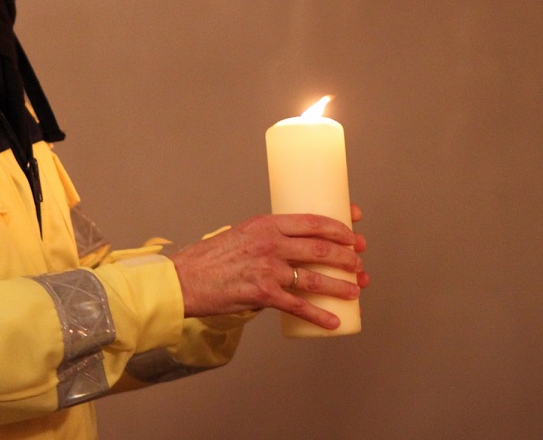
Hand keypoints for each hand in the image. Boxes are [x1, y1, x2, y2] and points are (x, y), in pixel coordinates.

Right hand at [169, 205, 367, 330]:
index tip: (354, 229)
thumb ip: (266, 242)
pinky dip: (319, 315)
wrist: (183, 280)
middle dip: (347, 255)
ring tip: (356, 289)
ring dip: (341, 284)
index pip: (312, 220)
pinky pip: (298, 306)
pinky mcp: (262, 294)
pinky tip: (333, 320)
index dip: (339, 225)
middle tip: (359, 260)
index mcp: (265, 224)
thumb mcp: (240, 235)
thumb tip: (291, 257)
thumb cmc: (209, 259)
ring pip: (315, 277)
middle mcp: (269, 243)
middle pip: (320, 247)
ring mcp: (267, 269)